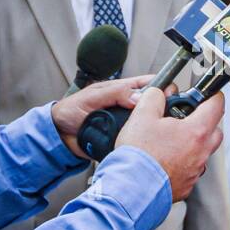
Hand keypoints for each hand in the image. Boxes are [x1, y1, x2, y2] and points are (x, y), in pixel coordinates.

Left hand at [51, 74, 165, 158]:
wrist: (60, 135)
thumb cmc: (70, 110)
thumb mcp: (92, 97)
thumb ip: (114, 94)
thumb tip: (138, 96)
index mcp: (122, 90)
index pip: (149, 84)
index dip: (162, 87)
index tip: (169, 94)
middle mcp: (128, 106)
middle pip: (154, 106)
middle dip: (163, 110)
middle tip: (166, 115)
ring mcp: (127, 123)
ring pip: (149, 125)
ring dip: (153, 128)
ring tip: (158, 132)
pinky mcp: (124, 139)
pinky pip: (138, 141)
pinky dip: (142, 143)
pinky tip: (146, 145)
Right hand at [116, 86, 223, 201]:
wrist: (131, 189)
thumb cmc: (138, 156)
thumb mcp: (142, 115)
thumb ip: (154, 98)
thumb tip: (158, 93)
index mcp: (196, 132)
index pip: (217, 106)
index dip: (213, 96)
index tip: (209, 94)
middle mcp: (201, 153)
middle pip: (214, 132)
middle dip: (205, 122)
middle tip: (187, 118)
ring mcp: (194, 171)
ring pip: (202, 153)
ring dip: (192, 144)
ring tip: (171, 141)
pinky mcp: (186, 186)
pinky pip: (190, 170)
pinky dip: (182, 163)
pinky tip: (165, 161)